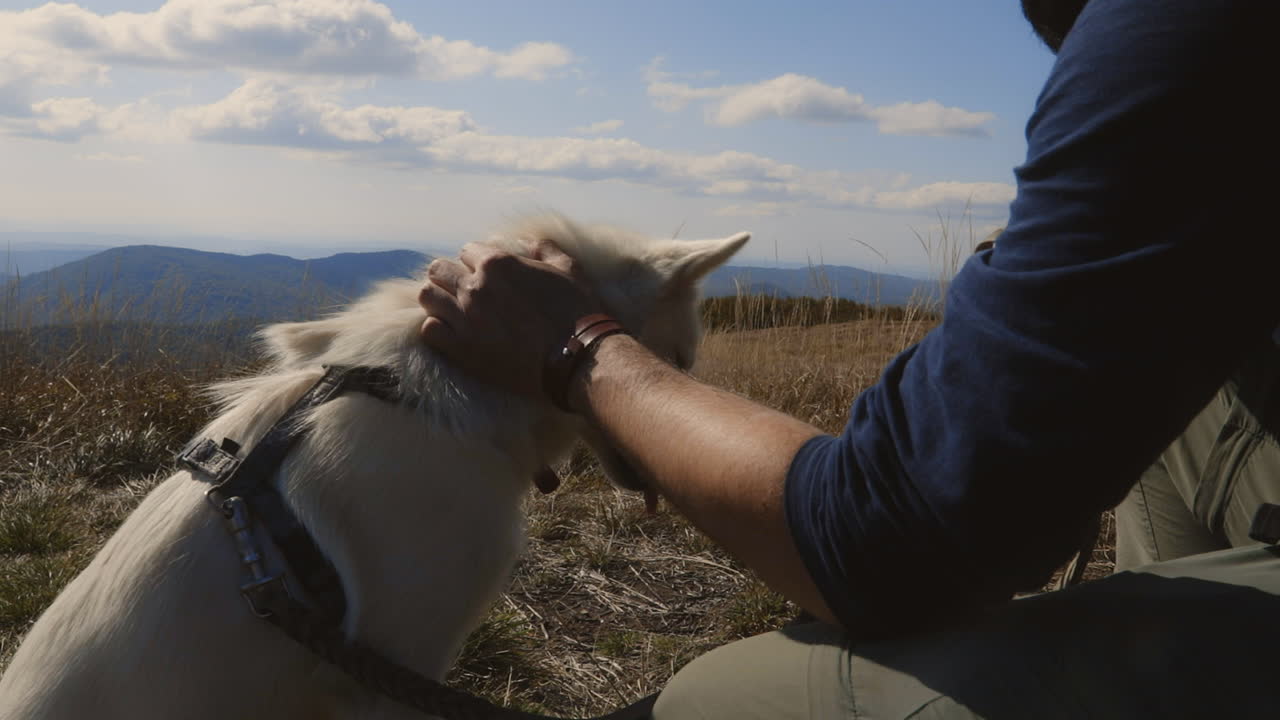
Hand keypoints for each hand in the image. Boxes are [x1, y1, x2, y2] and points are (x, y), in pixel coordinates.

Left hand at [418, 239, 601, 397]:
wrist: (578, 358)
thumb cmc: (578, 312)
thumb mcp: (569, 269)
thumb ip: (545, 249)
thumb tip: (529, 242)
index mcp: (498, 263)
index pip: (467, 250)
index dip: (477, 261)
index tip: (487, 276)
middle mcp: (475, 286)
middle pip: (439, 270)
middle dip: (450, 277)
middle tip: (466, 292)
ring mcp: (465, 318)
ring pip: (428, 296)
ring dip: (439, 300)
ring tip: (453, 310)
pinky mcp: (461, 349)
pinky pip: (429, 330)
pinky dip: (438, 329)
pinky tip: (453, 333)